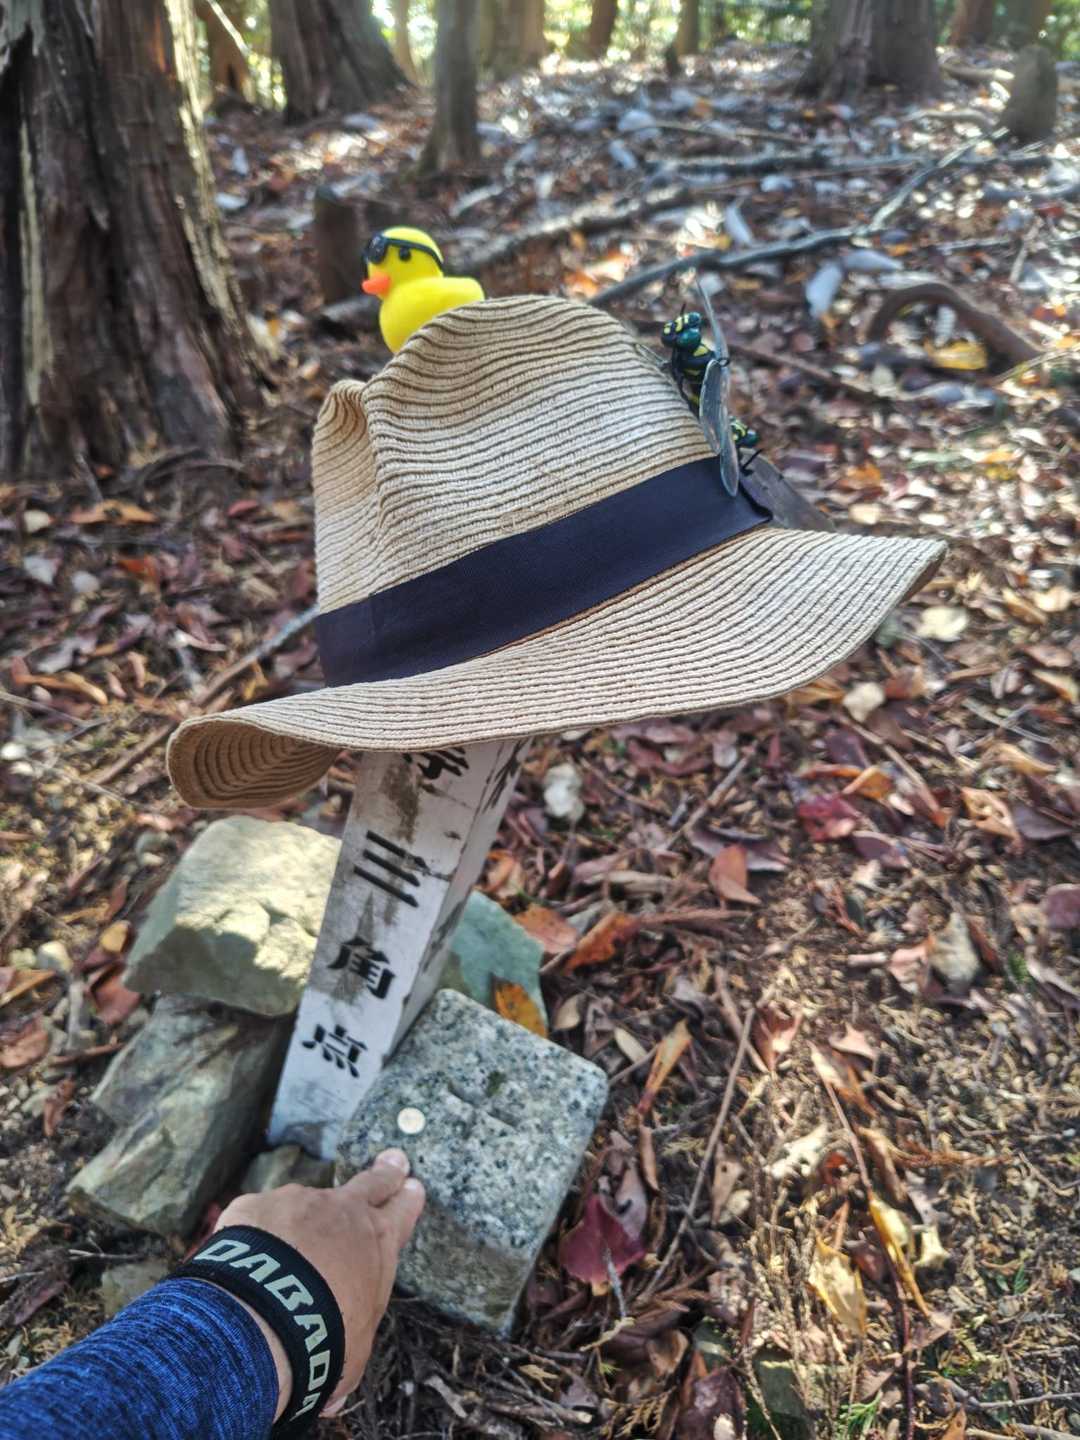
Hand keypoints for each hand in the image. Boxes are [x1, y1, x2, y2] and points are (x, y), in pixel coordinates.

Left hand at [212, 1150, 424, 1418]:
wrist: (266, 1317)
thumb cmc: (325, 1338)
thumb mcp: (354, 1351)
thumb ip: (349, 1347)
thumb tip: (333, 1394)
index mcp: (376, 1242)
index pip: (401, 1212)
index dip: (407, 1198)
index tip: (412, 1185)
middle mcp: (341, 1211)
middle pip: (370, 1183)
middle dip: (384, 1173)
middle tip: (393, 1160)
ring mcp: (296, 1202)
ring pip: (304, 1205)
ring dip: (301, 1223)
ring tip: (283, 1255)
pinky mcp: (254, 1206)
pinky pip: (256, 1221)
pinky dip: (254, 1238)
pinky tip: (243, 1264)